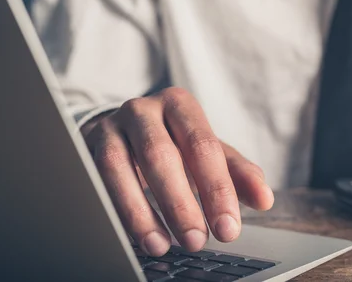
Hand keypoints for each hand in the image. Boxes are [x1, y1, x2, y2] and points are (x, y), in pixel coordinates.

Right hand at [83, 88, 273, 256]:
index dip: (217, 188)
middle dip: (180, 202)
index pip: (202, 146)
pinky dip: (115, 209)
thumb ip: (237, 173)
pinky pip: (95, 178)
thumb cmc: (174, 142)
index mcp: (180, 105)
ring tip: (162, 246)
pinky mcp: (87, 146)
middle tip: (196, 241)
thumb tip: (265, 198)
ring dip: (141, 211)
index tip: (228, 227)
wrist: (125, 130)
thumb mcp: (207, 152)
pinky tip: (133, 234)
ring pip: (119, 166)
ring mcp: (111, 125)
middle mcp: (144, 109)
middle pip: (161, 154)